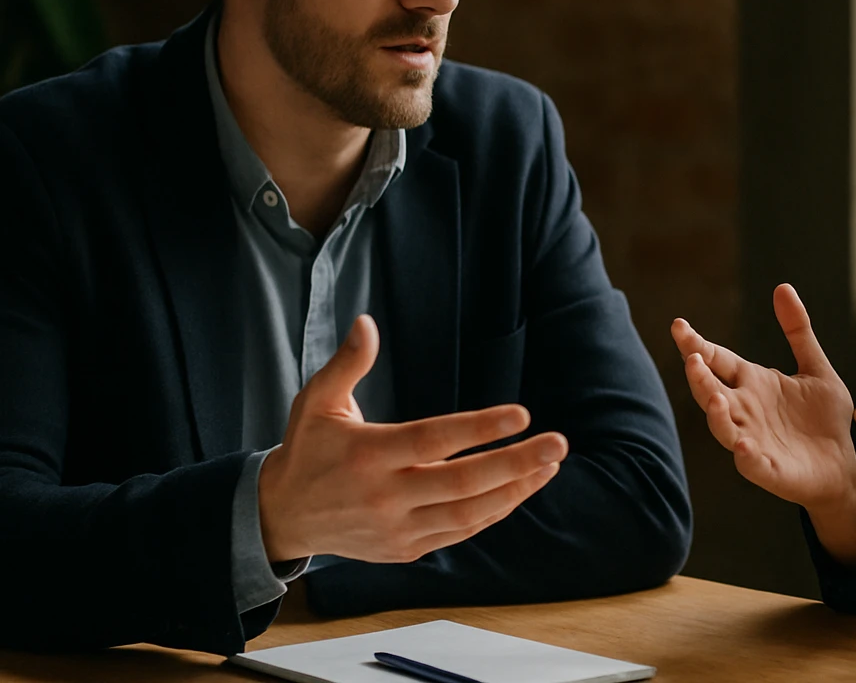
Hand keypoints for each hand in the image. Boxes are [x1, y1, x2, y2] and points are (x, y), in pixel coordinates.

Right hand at [258, 314, 568, 563]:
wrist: (282, 515)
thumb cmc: (309, 449)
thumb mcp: (316, 402)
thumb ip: (346, 363)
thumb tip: (366, 323)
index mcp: (367, 455)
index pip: (433, 440)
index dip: (479, 428)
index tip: (520, 414)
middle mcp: (384, 496)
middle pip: (461, 482)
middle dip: (515, 462)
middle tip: (557, 443)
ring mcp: (397, 528)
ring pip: (468, 514)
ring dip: (515, 489)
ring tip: (550, 464)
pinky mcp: (405, 549)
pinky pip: (460, 532)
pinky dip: (495, 512)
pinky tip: (521, 487)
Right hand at [672, 284, 855, 563]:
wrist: (842, 466)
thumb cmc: (823, 419)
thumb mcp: (816, 368)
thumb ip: (798, 331)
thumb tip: (782, 287)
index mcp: (752, 384)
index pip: (718, 360)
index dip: (697, 344)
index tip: (679, 325)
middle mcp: (745, 411)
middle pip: (710, 391)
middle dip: (698, 376)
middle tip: (692, 357)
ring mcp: (753, 441)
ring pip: (723, 427)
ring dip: (716, 414)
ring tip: (713, 397)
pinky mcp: (769, 470)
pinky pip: (751, 464)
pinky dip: (746, 456)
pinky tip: (744, 446)